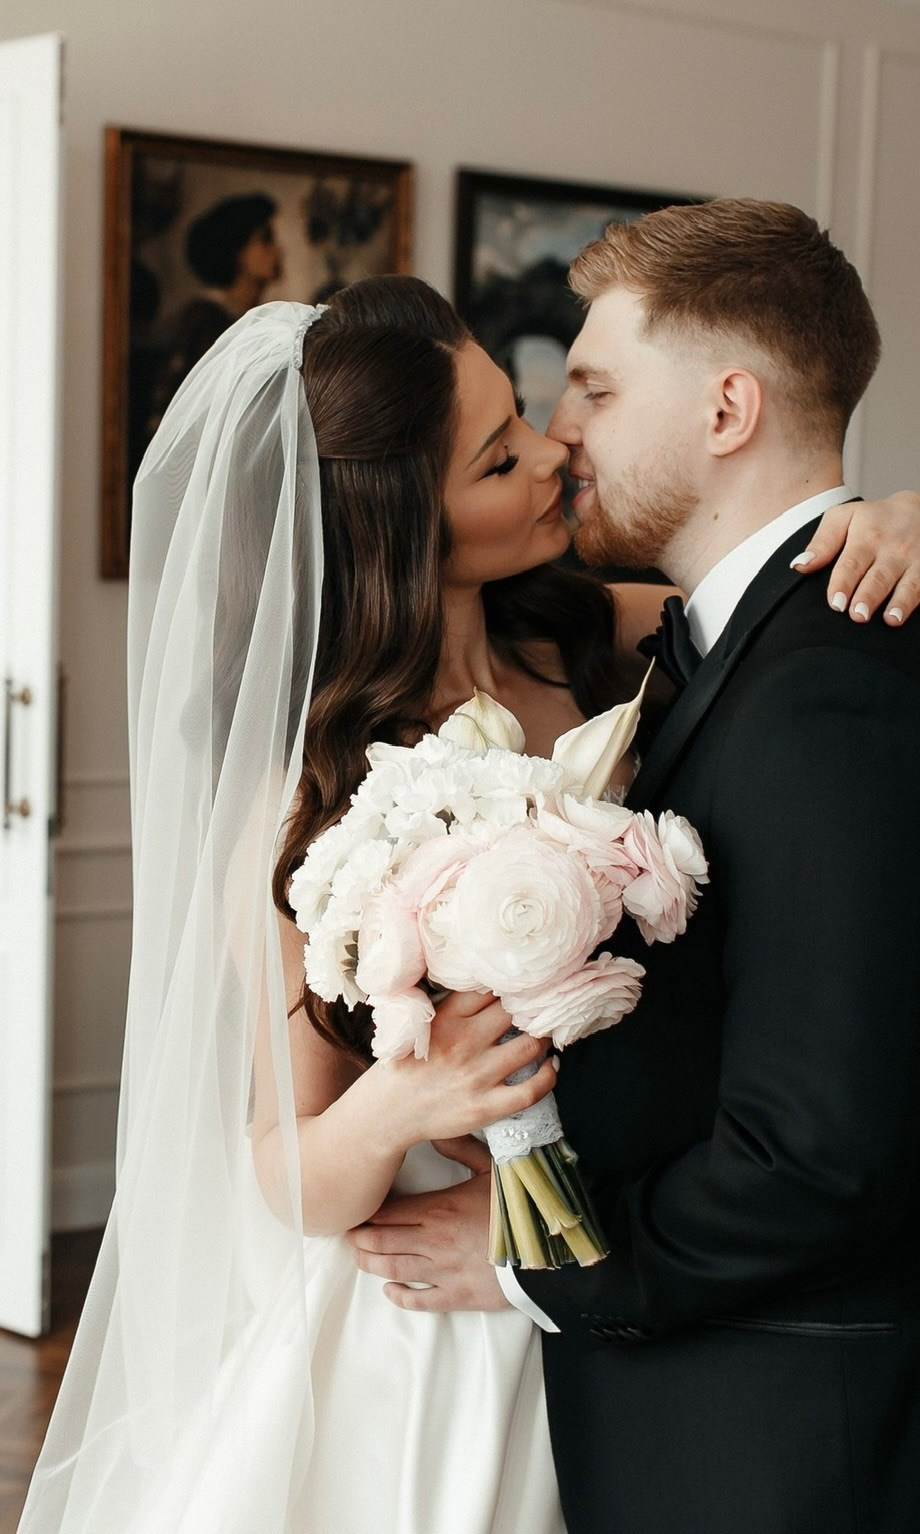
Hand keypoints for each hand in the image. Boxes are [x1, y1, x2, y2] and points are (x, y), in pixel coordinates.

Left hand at [346, 1136, 507, 1311]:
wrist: (547, 1250)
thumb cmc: (521, 1206)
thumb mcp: (494, 1169)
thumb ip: (462, 1149)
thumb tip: (438, 1132)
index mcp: (438, 1208)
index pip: (388, 1211)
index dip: (367, 1212)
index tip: (355, 1208)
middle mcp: (433, 1240)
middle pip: (381, 1240)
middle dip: (359, 1237)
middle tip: (347, 1233)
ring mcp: (442, 1271)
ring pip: (392, 1268)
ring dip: (370, 1264)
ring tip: (358, 1258)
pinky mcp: (456, 1295)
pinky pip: (420, 1299)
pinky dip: (400, 1296)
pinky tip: (389, 1290)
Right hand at [367, 991, 555, 1157]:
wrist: (388, 1111)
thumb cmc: (405, 1064)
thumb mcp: (418, 1024)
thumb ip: (452, 1005)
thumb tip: (489, 983)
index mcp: (446, 1018)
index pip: (490, 988)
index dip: (511, 984)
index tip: (523, 984)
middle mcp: (464, 1042)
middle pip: (514, 1013)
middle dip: (531, 1008)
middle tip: (540, 1009)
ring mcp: (476, 1076)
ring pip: (529, 1046)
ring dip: (543, 1039)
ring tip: (543, 1036)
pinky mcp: (484, 1107)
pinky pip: (530, 1090)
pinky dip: (548, 1077)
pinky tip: (550, 1067)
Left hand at [791, 492, 919, 624]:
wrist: (919, 508)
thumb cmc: (873, 519)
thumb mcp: (844, 518)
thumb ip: (822, 542)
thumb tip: (799, 565)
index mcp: (866, 536)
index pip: (852, 563)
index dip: (843, 584)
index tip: (836, 603)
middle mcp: (892, 548)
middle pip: (879, 576)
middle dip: (869, 596)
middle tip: (857, 615)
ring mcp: (914, 559)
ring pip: (907, 583)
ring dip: (899, 602)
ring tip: (889, 620)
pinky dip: (916, 602)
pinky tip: (906, 616)